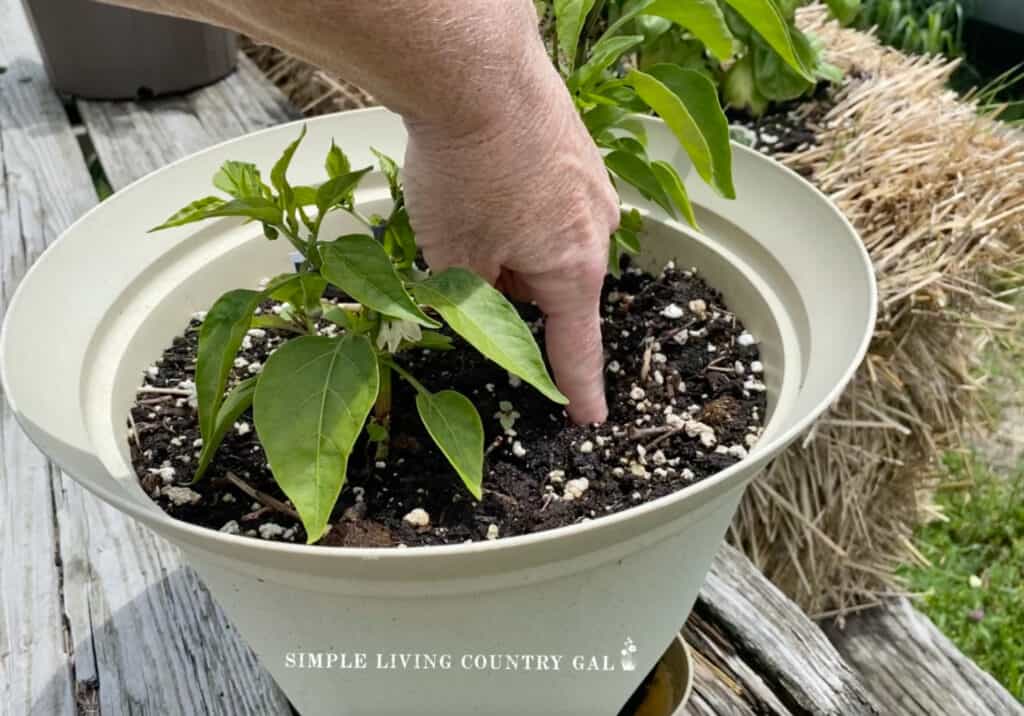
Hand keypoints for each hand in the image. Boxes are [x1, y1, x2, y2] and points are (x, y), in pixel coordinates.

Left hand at [402, 53, 618, 423]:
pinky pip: (546, 196)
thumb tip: (481, 313)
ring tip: (467, 210)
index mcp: (575, 269)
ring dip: (510, 240)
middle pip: (552, 284)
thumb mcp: (455, 258)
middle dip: (510, 286)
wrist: (476, 69)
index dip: (577, 388)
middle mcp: (595, 225)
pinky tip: (481, 179)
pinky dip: (514, 201)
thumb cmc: (468, 169)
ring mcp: (589, 181)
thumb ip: (473, 302)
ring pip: (546, 237)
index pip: (577, 346)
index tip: (587, 417)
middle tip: (465, 264)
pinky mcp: (573, 146)